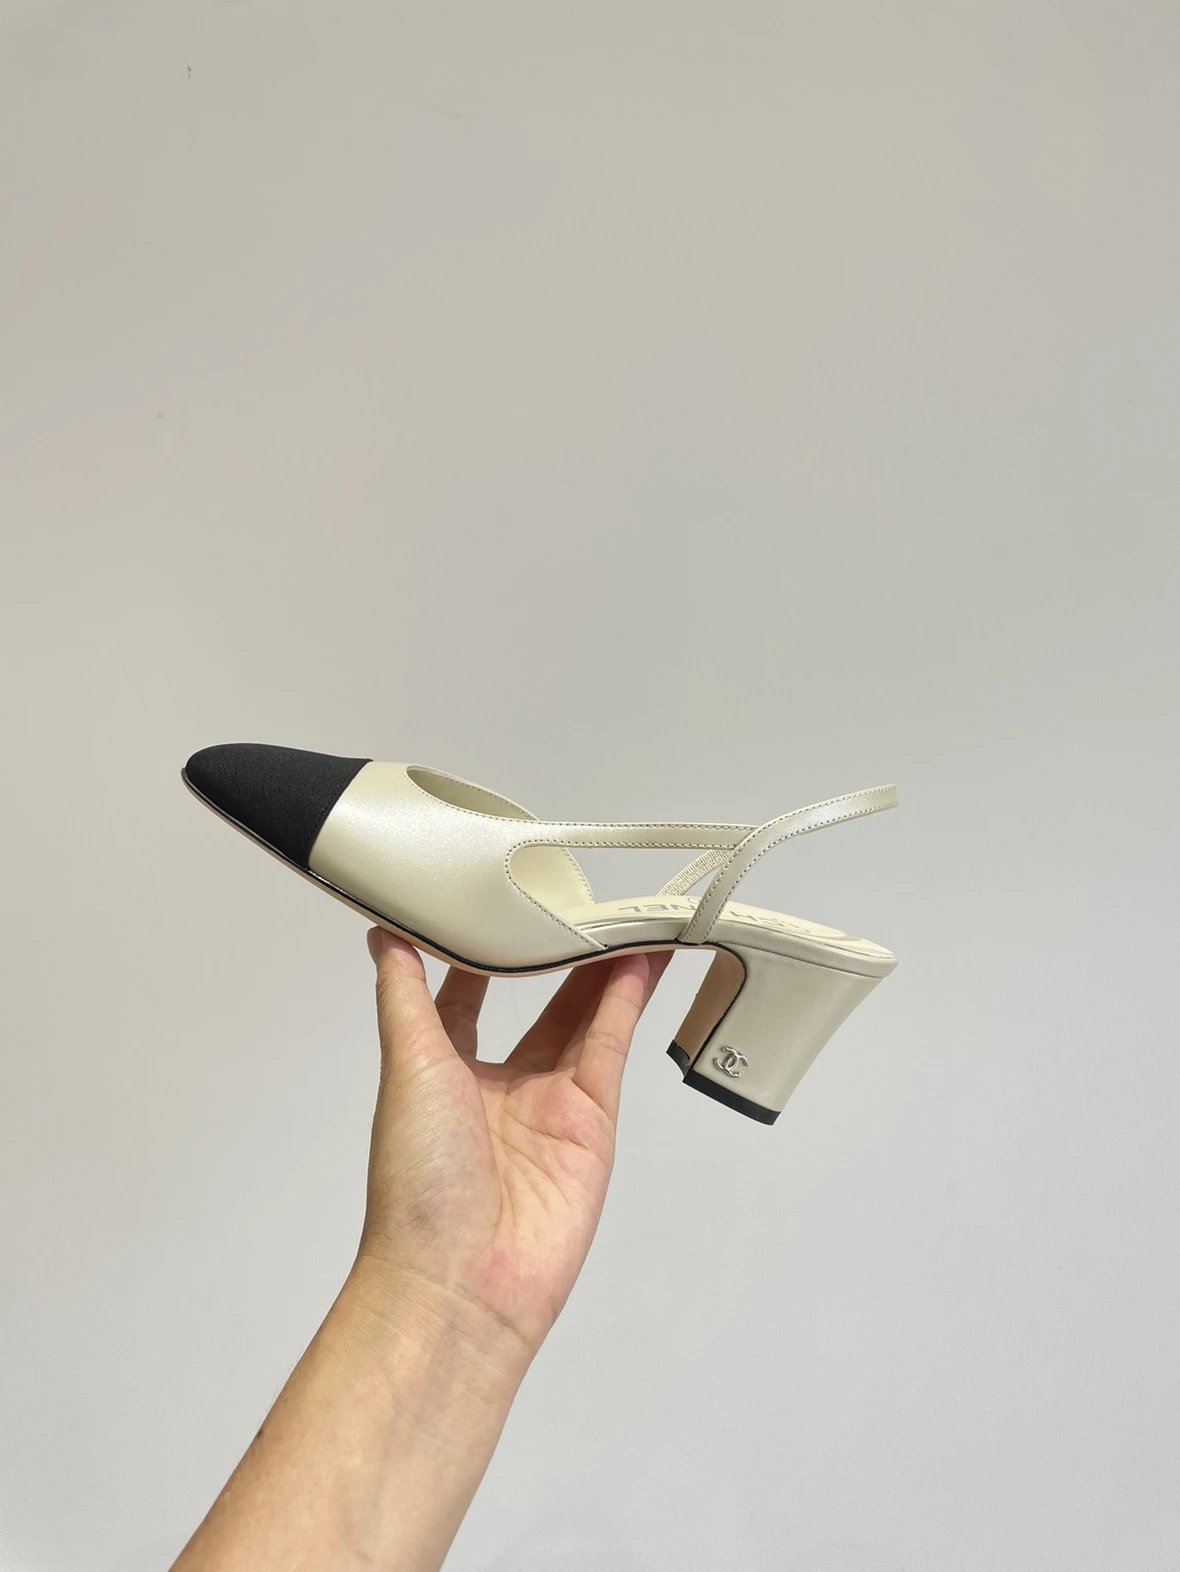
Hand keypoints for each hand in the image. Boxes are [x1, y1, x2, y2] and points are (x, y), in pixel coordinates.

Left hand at [352, 930, 672, 1369]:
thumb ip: (407, 994)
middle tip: (585, 900)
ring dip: (605, 970)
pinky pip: (609, 1049)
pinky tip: (639, 962)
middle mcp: (498, 1086)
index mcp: (443, 1072)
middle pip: (539, 1003)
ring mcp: (548, 1105)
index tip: (503, 898)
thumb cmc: (416, 1184)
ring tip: (627, 917)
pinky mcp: (590, 1123)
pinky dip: (625, 1004)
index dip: (487, 948)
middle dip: (562, 956)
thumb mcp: (407, 1066)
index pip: (468, 994)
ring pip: (583, 1020)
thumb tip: (384, 933)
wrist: (459, 1280)